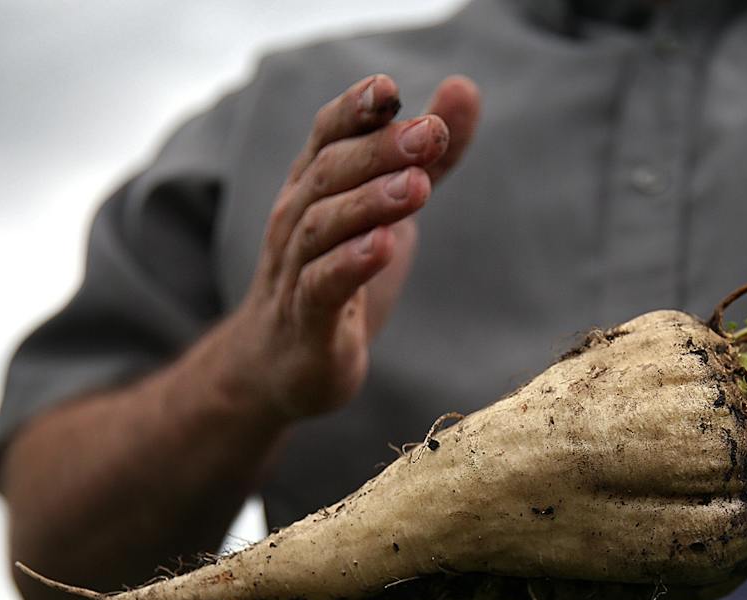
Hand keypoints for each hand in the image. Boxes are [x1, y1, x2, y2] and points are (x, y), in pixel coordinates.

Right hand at [221, 73, 480, 420]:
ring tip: (418, 186)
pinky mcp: (308, 322)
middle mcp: (297, 219)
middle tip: (431, 133)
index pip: (327, 136)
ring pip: (324, 226)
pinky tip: (381, 247)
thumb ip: (428, 156)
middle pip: (331, 173)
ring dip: (370, 202)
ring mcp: (296, 271)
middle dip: (380, 149)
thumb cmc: (337, 274)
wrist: (282, 365)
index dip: (354, 110)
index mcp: (315, 187)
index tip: (389, 88)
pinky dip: (350, 264)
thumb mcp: (389, 209)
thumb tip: (464, 88)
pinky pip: (322, 286)